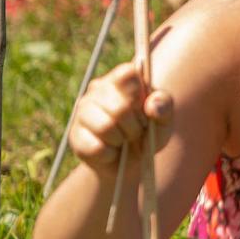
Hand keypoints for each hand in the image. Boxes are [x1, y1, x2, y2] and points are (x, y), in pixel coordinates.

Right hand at [67, 61, 172, 176]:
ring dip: (121, 140)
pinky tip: (110, 151)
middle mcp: (97, 90)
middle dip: (135, 126)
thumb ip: (165, 107)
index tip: (144, 109)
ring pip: (106, 126)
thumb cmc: (147, 136)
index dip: (140, 96)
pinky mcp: (74, 135)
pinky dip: (110, 154)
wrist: (128, 165)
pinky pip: (96, 147)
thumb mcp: (164, 122)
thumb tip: (152, 103)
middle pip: (120, 106)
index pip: (128, 73)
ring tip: (122, 141)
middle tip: (136, 131)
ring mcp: (83, 111)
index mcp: (120, 80)